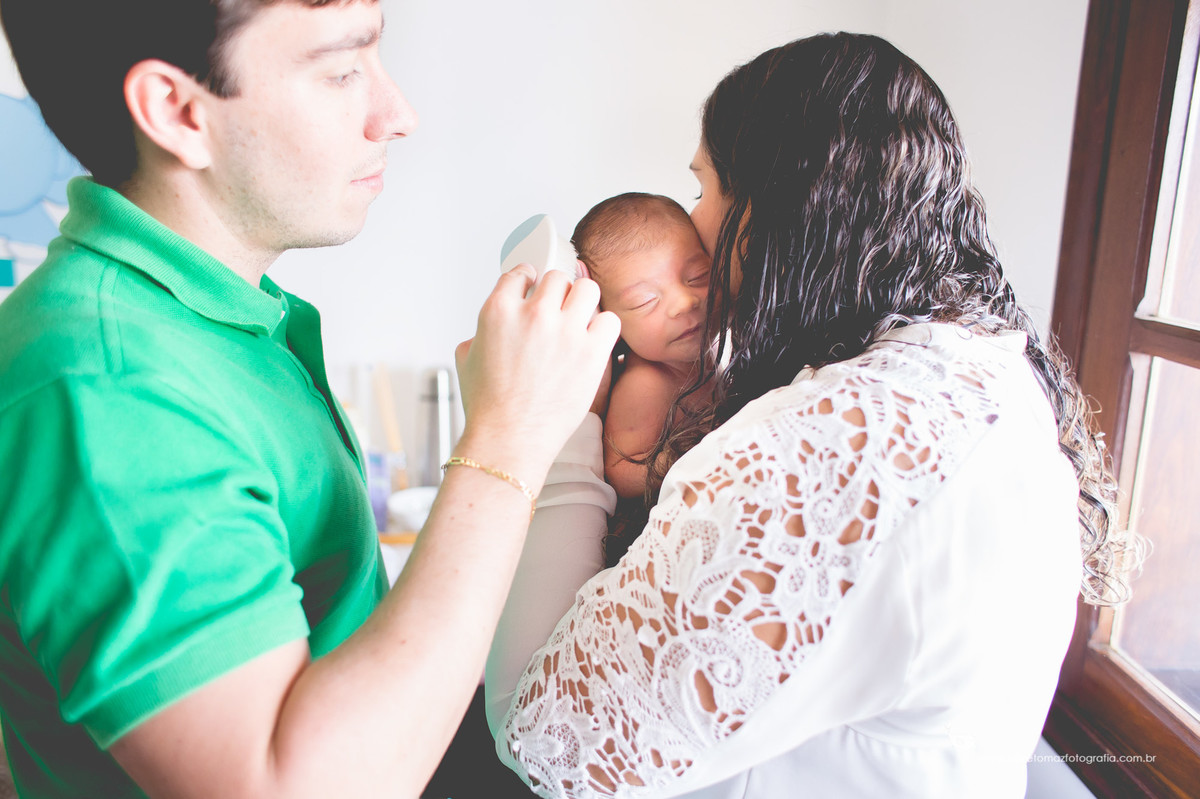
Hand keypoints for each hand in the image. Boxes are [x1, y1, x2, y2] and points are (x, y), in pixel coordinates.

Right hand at [455, 264, 619, 485]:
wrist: (509, 440)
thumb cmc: (488, 407)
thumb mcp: (466, 360)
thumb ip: (479, 332)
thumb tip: (489, 329)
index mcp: (498, 311)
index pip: (520, 273)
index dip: (529, 280)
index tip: (535, 288)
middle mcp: (533, 315)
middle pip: (557, 278)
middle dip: (557, 293)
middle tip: (559, 311)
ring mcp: (564, 331)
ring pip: (587, 289)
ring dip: (583, 302)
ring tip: (580, 320)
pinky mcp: (591, 352)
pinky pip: (609, 319)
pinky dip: (603, 327)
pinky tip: (594, 340)